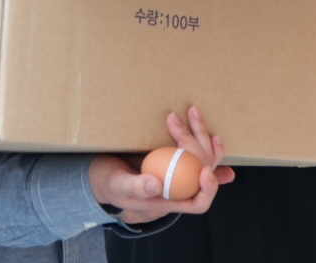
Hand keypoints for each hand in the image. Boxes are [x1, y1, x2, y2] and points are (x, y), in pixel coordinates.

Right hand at [88, 106, 234, 224]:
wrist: (103, 172)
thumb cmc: (109, 183)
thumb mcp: (118, 185)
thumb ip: (136, 187)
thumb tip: (157, 184)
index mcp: (168, 201)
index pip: (198, 202)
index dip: (208, 189)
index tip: (204, 170)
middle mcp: (179, 188)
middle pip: (203, 172)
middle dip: (200, 145)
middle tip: (187, 118)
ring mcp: (179, 173)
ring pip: (203, 158)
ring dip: (204, 137)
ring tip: (194, 113)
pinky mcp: (175, 159)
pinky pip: (195, 152)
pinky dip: (204, 142)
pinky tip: (211, 133)